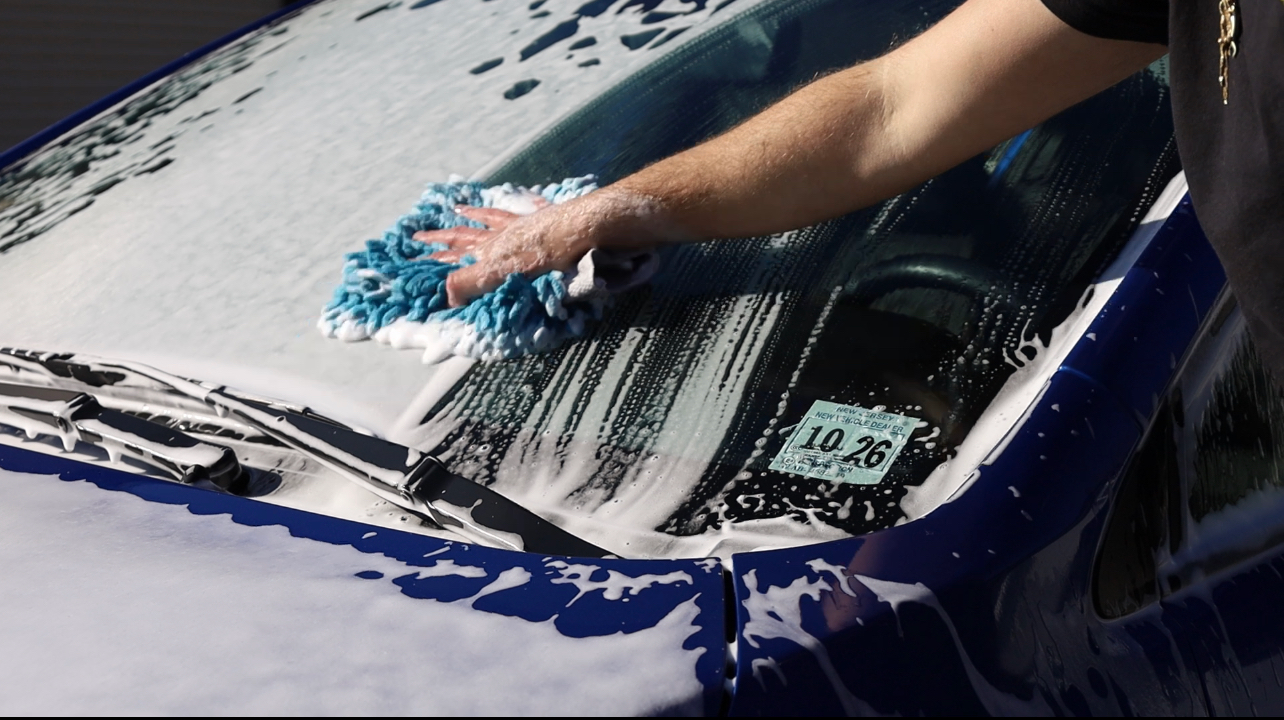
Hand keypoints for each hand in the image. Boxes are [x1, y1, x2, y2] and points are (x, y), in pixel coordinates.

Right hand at [413, 189, 676, 306]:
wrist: (601, 224)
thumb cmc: (561, 252)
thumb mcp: (513, 273)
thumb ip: (477, 282)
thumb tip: (445, 294)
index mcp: (497, 250)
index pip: (458, 255)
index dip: (436, 257)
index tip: (412, 253)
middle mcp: (508, 234)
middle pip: (469, 235)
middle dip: (445, 237)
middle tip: (420, 232)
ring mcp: (530, 224)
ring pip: (494, 220)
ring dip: (474, 217)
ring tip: (458, 209)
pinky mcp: (554, 220)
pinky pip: (528, 211)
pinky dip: (518, 208)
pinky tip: (520, 202)